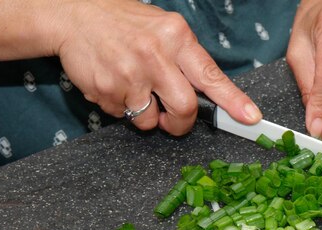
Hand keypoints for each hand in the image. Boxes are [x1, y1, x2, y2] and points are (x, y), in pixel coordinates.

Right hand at [52, 0, 260, 134]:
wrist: (72, 14)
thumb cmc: (123, 23)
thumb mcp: (162, 28)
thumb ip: (185, 58)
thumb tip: (207, 93)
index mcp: (176, 37)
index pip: (211, 74)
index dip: (233, 100)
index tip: (250, 118)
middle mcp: (155, 55)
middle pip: (185, 108)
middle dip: (181, 123)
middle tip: (171, 120)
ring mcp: (130, 74)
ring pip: (151, 120)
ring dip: (145, 115)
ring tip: (132, 87)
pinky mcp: (108, 90)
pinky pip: (123, 116)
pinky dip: (120, 107)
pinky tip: (114, 82)